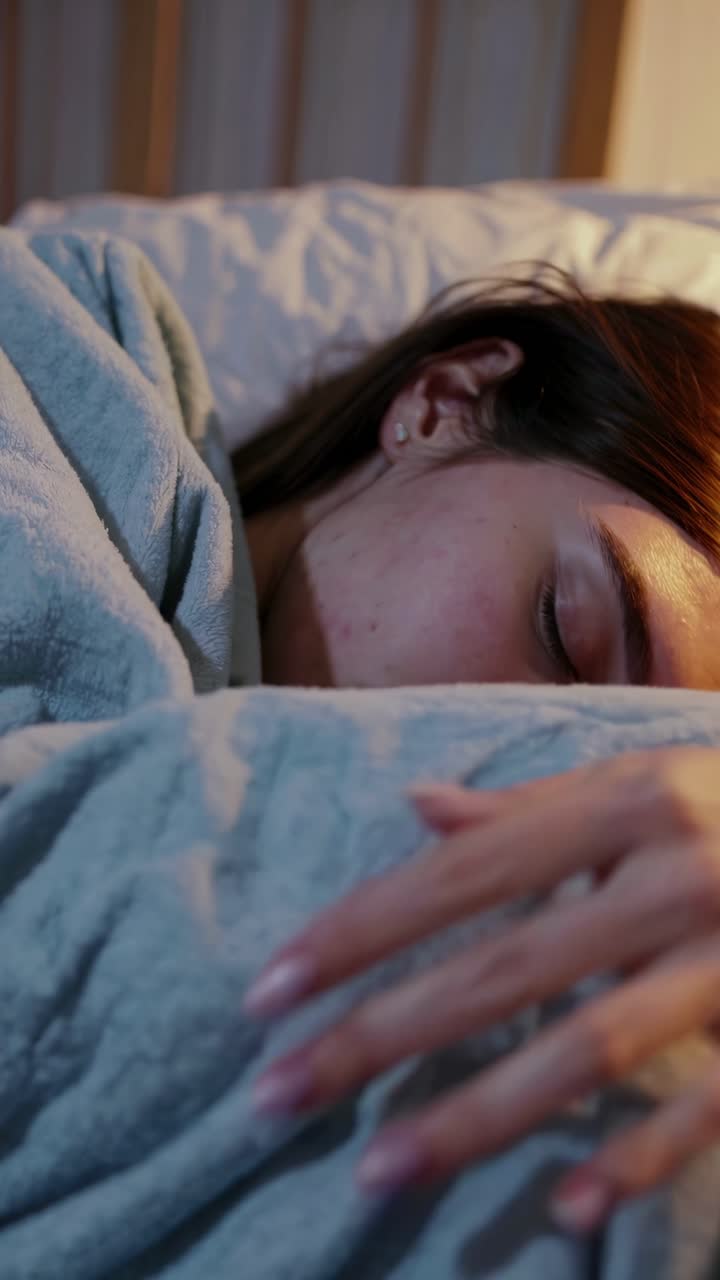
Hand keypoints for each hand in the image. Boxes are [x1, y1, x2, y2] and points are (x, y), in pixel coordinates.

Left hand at [244, 747, 719, 1232]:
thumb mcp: (643, 781)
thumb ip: (533, 808)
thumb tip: (417, 806)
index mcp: (630, 800)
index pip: (466, 871)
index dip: (363, 927)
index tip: (270, 988)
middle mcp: (677, 872)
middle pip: (507, 967)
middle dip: (382, 1033)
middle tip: (276, 1093)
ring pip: (591, 1048)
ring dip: (480, 1115)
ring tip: (375, 1170)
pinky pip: (712, 1101)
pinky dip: (640, 1154)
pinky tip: (564, 1208)